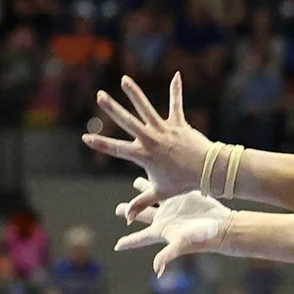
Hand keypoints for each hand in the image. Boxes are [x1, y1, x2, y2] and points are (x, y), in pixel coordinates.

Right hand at [85, 73, 210, 212]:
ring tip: (125, 80)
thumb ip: (142, 203)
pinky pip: (176, 105)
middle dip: (113, 108)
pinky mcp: (179, 124)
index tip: (85, 137)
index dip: (100, 143)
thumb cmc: (183, 183)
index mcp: (143, 155)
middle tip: (100, 95)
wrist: (208, 172)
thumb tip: (127, 219)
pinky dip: (176, 91)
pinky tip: (177, 75)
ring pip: (147, 109)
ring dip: (136, 93)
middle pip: (128, 122)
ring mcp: (164, 130)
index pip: (117, 149)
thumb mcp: (160, 193)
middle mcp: (151, 139)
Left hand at [115, 190, 231, 278]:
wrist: (223, 226)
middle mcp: (165, 219)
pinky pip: (166, 187)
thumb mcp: (183, 244)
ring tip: (136, 182)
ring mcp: (173, 207)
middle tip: (118, 209)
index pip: (140, 238)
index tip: (117, 247)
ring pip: (152, 198)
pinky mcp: (182, 196)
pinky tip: (156, 172)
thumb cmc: (203, 238)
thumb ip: (168, 255)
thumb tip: (157, 271)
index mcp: (161, 231)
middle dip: (129, 213)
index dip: (128, 242)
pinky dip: (159, 182)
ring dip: (143, 192)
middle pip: (142, 216)